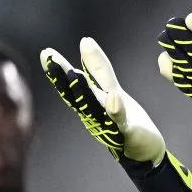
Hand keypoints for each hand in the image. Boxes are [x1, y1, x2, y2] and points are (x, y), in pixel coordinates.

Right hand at [41, 38, 165, 165]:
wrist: (144, 151)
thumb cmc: (125, 120)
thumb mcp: (112, 89)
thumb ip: (99, 69)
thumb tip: (84, 41)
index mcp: (91, 101)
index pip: (74, 82)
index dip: (60, 68)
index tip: (46, 53)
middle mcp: (95, 112)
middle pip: (77, 92)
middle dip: (63, 76)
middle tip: (49, 58)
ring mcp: (109, 123)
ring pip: (93, 106)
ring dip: (83, 91)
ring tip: (74, 72)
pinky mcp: (126, 132)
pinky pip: (120, 121)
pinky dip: (116, 110)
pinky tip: (114, 98)